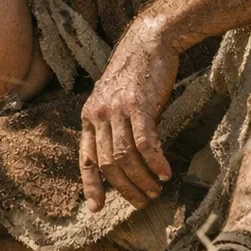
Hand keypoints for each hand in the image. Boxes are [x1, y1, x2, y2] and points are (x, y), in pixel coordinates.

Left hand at [80, 17, 178, 211]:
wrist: (149, 42)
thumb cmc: (136, 74)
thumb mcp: (116, 101)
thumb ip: (116, 127)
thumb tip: (128, 160)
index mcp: (89, 117)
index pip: (85, 159)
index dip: (90, 185)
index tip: (96, 208)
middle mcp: (98, 115)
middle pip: (107, 164)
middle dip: (124, 188)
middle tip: (142, 201)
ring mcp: (116, 110)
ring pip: (124, 157)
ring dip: (141, 179)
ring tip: (156, 191)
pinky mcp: (138, 105)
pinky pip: (145, 143)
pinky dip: (155, 162)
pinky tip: (165, 172)